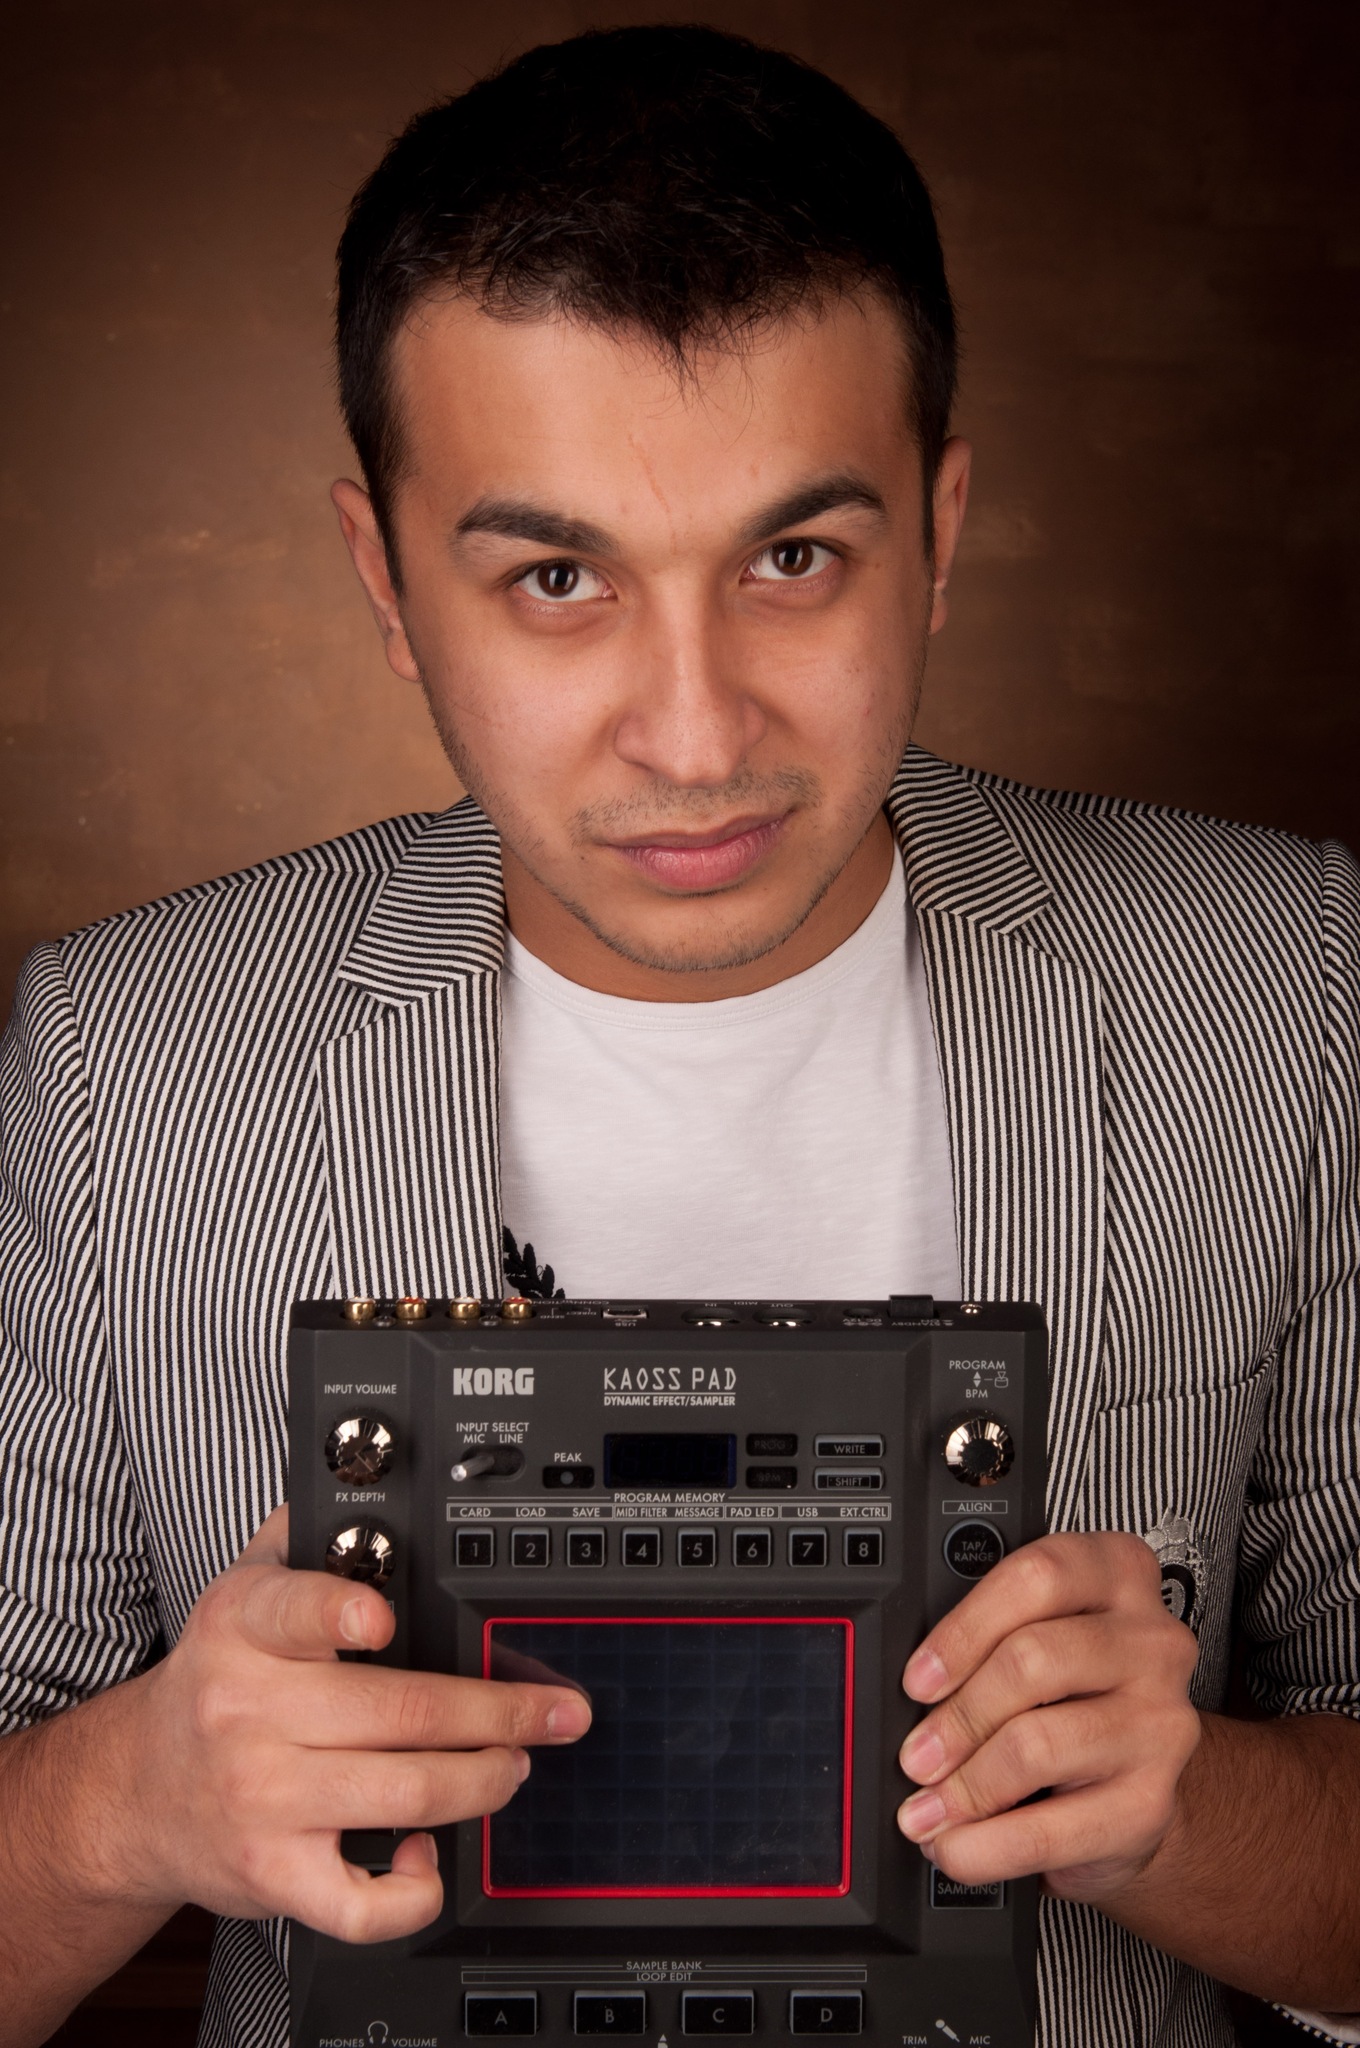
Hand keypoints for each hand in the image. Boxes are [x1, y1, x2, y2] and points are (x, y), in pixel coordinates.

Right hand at [98, 1506, 590, 1941]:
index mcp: (245, 1628)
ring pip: (405, 1791)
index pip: (292, 1611)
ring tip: (514, 1764)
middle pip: (401, 1709)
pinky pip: (360, 1901)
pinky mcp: (273, 1873)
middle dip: (501, 1710)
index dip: (341, 1614)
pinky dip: (415, 1889)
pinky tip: (431, 1855)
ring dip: (485, 1779)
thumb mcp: (242, 1589)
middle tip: (551, 1710)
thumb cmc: (216, 1683)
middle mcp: (250, 1712)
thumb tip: (372, 1483)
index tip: (382, 1620)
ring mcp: (263, 1799)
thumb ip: (305, 1534)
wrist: (138, 1791)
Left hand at [896, 1531, 1199, 1901]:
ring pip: (1037, 1743)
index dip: (963, 1630)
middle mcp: (1152, 1642)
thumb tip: (911, 1688)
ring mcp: (1160, 1724)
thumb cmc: (1073, 1696)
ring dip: (964, 1786)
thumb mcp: (1041, 1637)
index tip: (918, 1679)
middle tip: (915, 1754)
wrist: (1136, 1786)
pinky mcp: (1152, 1803)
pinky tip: (958, 1846)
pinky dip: (987, 1846)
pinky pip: (1052, 1829)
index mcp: (1117, 1575)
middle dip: (957, 1716)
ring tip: (928, 1807)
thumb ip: (990, 1636)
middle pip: (1033, 1659)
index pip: (1037, 1578)